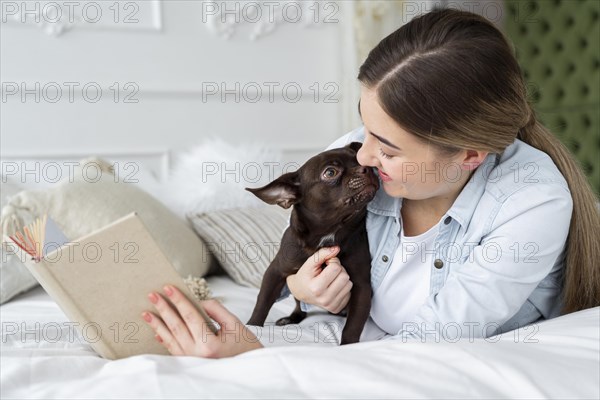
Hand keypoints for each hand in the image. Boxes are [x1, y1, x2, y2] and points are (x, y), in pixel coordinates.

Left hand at [142, 285, 262, 357]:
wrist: (248, 370)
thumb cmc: (244, 347)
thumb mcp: (234, 324)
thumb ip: (216, 310)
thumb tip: (198, 302)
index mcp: (209, 344)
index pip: (190, 316)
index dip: (179, 300)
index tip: (168, 288)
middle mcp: (196, 354)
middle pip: (176, 326)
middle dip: (163, 309)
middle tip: (152, 295)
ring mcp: (191, 361)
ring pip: (170, 339)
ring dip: (157, 325)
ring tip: (146, 313)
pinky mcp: (189, 364)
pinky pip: (173, 350)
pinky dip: (164, 339)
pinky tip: (156, 331)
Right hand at [286, 247, 352, 313]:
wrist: (299, 292)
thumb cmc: (304, 276)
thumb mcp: (309, 263)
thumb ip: (322, 254)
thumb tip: (336, 249)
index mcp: (316, 288)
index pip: (336, 268)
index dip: (332, 261)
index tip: (325, 263)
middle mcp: (325, 299)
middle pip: (345, 276)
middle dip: (338, 270)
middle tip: (328, 271)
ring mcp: (331, 306)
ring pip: (349, 284)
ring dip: (341, 278)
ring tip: (330, 278)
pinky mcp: (336, 308)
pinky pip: (349, 293)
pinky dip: (342, 287)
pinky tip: (333, 287)